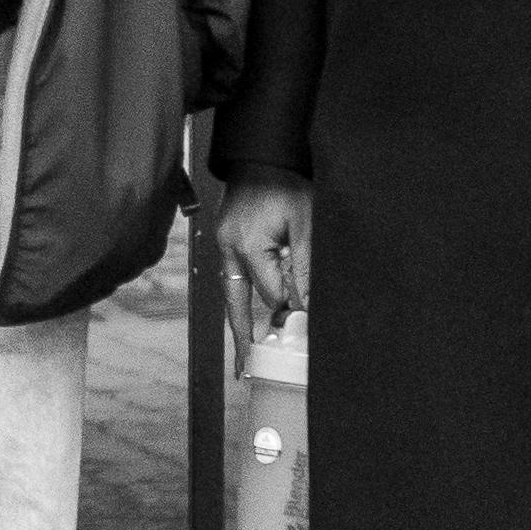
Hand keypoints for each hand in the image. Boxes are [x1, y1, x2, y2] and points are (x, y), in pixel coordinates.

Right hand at [214, 169, 312, 348]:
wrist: (260, 159)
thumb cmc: (286, 185)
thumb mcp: (305, 223)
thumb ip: (305, 265)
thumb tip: (307, 304)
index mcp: (248, 246)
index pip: (273, 293)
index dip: (291, 311)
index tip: (304, 332)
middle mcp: (229, 251)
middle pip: (238, 304)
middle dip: (244, 338)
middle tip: (246, 370)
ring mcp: (223, 248)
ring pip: (232, 295)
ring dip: (239, 324)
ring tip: (243, 356)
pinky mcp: (225, 245)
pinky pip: (233, 281)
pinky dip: (240, 302)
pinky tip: (243, 321)